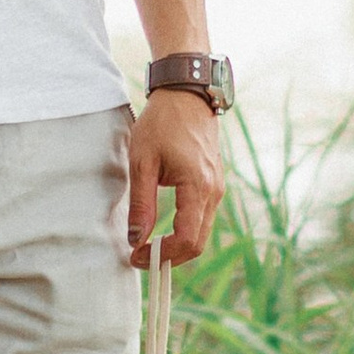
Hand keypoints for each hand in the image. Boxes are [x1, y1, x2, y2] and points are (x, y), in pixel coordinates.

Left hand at [125, 89, 225, 266]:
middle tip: (140, 257)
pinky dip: (184, 232)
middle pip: (197, 243)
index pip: (186, 239)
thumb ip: (141, 204)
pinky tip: (163, 230)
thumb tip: (136, 239)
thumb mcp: (142, 162)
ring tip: (148, 245)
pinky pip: (202, 219)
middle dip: (170, 257)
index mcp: (197, 187)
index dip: (162, 255)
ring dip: (177, 246)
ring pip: (201, 233)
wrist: (186, 96)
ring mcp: (217, 189)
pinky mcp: (214, 185)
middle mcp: (214, 192)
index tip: (138, 257)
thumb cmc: (162, 124)